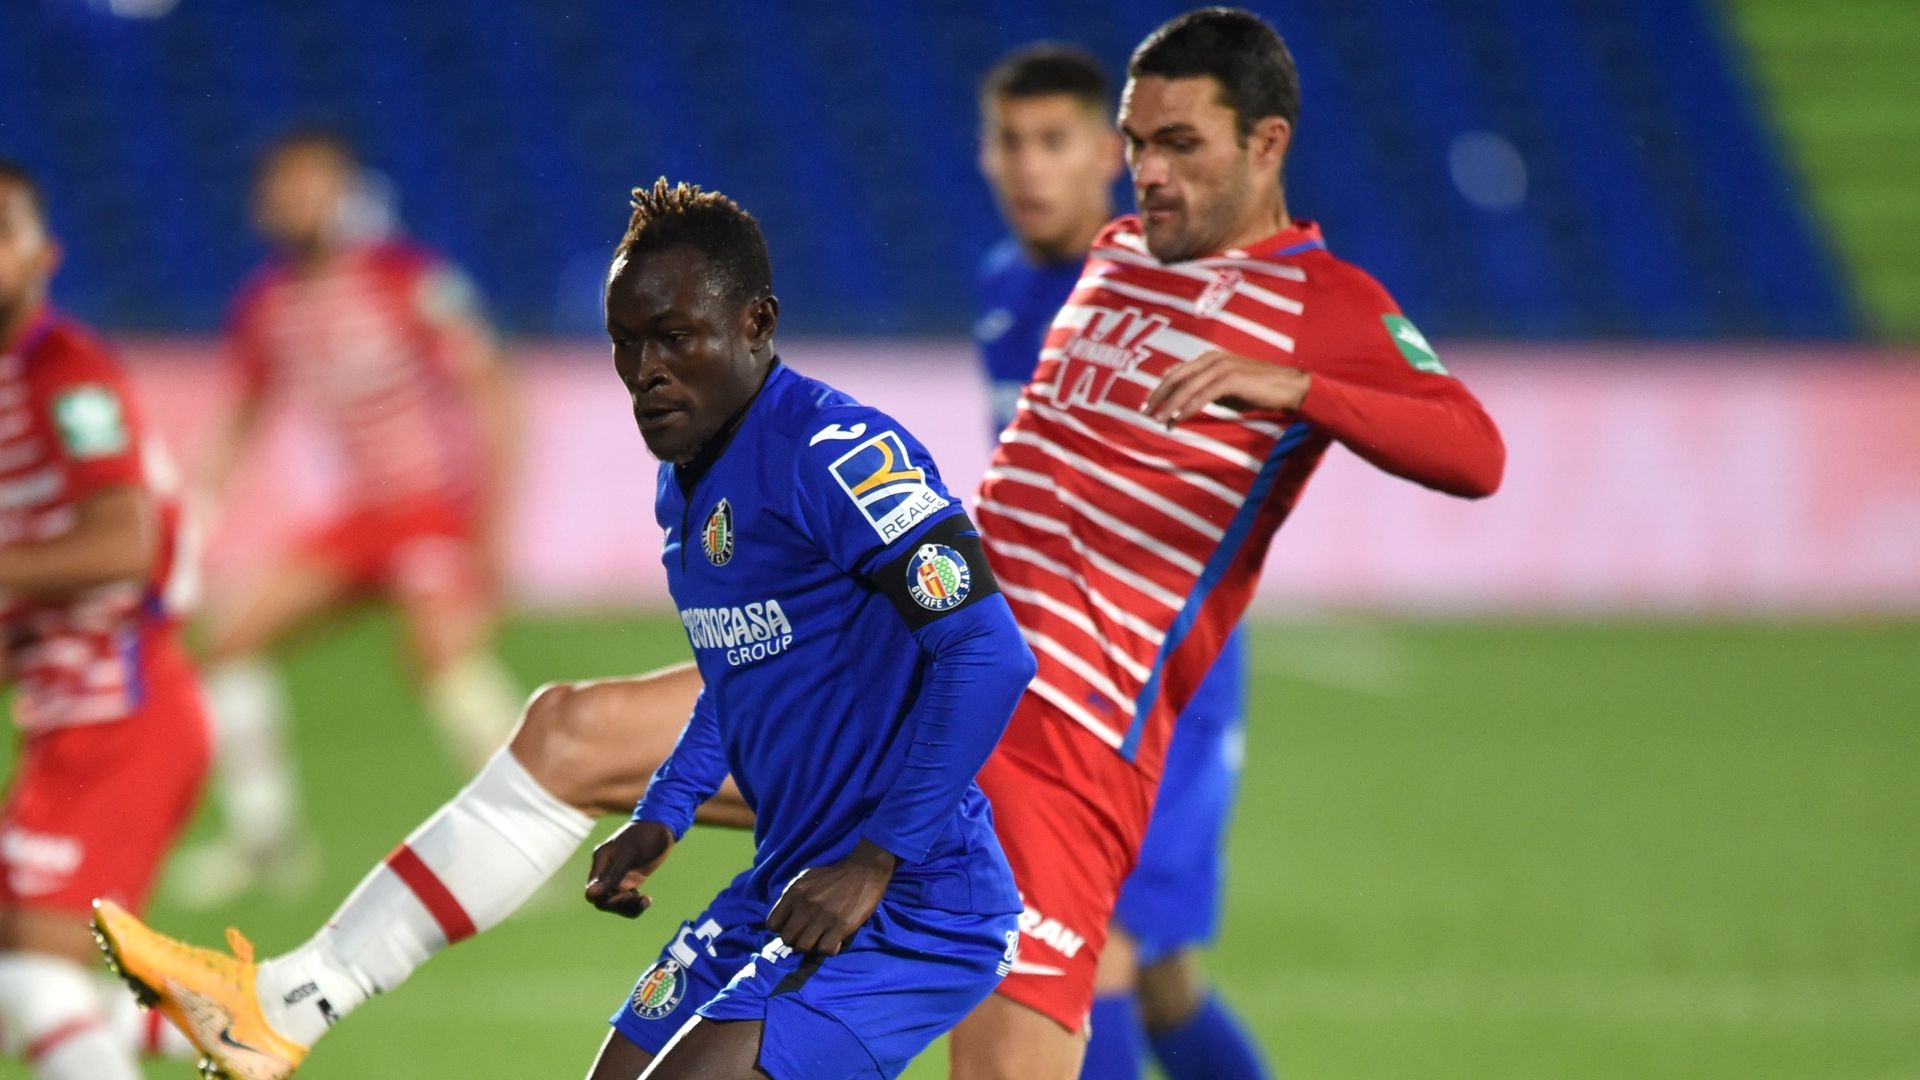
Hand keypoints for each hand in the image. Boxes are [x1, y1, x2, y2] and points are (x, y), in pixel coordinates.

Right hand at [583, 820, 675, 918]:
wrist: (664, 826)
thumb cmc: (646, 835)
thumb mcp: (629, 854)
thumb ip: (612, 875)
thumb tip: (591, 894)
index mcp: (601, 861)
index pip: (592, 892)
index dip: (604, 899)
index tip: (625, 895)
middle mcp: (606, 871)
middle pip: (603, 900)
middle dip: (618, 904)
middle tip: (636, 897)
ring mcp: (619, 876)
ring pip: (615, 902)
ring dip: (628, 907)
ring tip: (646, 901)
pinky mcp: (631, 880)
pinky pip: (627, 899)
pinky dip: (636, 904)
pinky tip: (647, 899)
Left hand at [765, 838, 897, 955]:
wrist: (863, 870)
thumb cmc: (833, 876)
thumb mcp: (806, 879)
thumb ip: (793, 898)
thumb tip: (784, 919)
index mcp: (794, 893)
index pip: (772, 924)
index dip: (782, 930)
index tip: (793, 928)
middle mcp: (805, 905)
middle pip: (787, 939)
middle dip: (796, 941)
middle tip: (808, 937)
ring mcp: (823, 916)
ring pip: (803, 947)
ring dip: (812, 947)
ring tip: (821, 940)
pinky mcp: (841, 925)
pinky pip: (825, 949)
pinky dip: (829, 949)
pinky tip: (835, 941)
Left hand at [1143, 349, 1310, 424]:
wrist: (1288, 388)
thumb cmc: (1257, 391)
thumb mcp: (1225, 390)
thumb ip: (1204, 390)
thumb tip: (1181, 402)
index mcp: (1209, 358)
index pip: (1176, 372)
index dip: (1159, 388)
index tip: (1147, 405)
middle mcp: (1212, 358)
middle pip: (1176, 376)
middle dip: (1158, 395)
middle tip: (1145, 412)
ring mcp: (1221, 366)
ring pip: (1187, 386)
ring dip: (1170, 404)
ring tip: (1159, 420)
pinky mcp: (1231, 378)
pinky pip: (1202, 395)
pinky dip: (1187, 407)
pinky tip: (1177, 419)